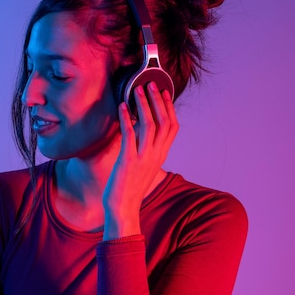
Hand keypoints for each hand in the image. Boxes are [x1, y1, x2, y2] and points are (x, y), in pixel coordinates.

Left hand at [103, 82, 178, 238]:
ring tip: (136, 90)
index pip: (173, 127)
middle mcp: (156, 155)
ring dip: (143, 105)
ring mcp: (143, 158)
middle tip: (149, 85)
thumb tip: (139, 130)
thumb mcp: (143, 166)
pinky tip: (122, 107)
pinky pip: (130, 135)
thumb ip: (145, 149)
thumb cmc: (129, 188)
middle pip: (165, 122)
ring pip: (150, 125)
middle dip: (158, 101)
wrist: (123, 209)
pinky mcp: (128, 161)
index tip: (164, 92)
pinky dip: (127, 118)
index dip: (169, 108)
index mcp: (161, 155)